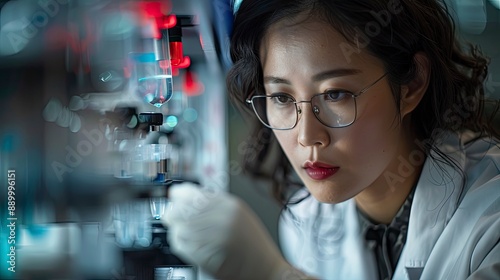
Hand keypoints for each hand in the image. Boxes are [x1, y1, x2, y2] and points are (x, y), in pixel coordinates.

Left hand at [161, 183, 308, 279]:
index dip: (179, 195)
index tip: (173, 197)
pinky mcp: (209, 255)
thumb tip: (189, 199)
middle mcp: (223, 218)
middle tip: (169, 217)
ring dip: (175, 230)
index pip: (193, 193)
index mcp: (230, 205)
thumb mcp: (239, 216)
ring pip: (180, 228)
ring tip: (179, 233)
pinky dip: (178, 244)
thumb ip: (216, 206)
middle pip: (183, 210)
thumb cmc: (254, 247)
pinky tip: (184, 245)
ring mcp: (216, 237)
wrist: (269, 270)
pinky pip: (183, 246)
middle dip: (172, 213)